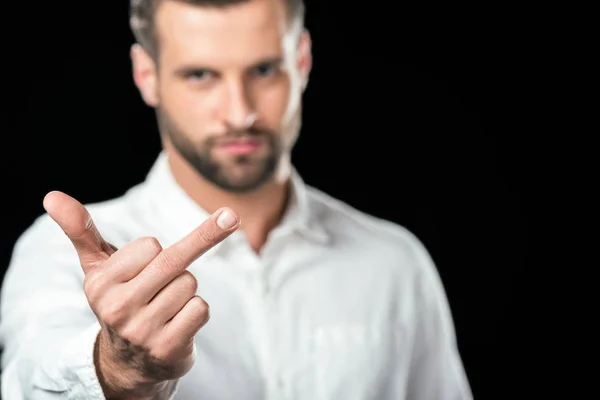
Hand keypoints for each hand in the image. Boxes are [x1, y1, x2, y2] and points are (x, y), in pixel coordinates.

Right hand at [43, 191, 238, 396]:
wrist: (130, 361)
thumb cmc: (120, 298)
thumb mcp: (97, 266)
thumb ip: (81, 230)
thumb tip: (51, 196)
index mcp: (99, 284)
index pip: (151, 245)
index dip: (153, 254)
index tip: (140, 271)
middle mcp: (116, 309)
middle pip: (174, 262)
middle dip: (182, 261)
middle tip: (197, 247)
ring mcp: (141, 332)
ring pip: (189, 284)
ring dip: (185, 293)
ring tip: (163, 309)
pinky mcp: (166, 349)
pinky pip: (201, 309)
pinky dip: (196, 313)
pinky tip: (175, 325)